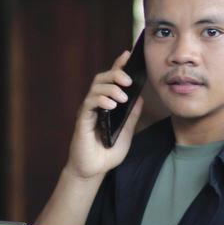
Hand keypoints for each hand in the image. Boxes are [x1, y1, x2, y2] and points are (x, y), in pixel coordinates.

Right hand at [65, 50, 144, 180]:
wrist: (94, 170)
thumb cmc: (108, 152)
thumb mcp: (127, 132)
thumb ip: (132, 116)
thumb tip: (141, 98)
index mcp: (107, 104)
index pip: (112, 80)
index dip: (118, 65)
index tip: (128, 54)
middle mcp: (96, 104)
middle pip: (102, 78)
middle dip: (116, 74)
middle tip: (129, 81)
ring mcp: (88, 110)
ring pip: (96, 87)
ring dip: (111, 88)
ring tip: (122, 97)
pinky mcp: (83, 119)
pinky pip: (89, 103)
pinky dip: (101, 100)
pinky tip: (111, 105)